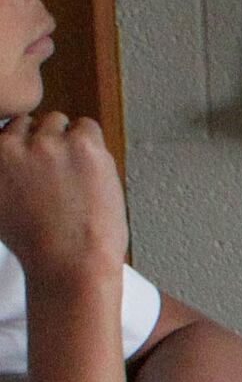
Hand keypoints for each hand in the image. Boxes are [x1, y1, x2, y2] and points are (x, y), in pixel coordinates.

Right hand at [0, 113, 125, 286]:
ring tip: (75, 174)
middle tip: (58, 172)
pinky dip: (92, 144)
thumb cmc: (38, 243)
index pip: (4, 131)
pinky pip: (88, 126)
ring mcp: (46, 143)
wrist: (69, 260)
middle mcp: (10, 147)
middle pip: (29, 123)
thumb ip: (1, 175)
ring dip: (68, 140)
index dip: (23, 147)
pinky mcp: (81, 144)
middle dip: (44, 141)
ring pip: (58, 121)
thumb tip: (8, 161)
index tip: (34, 162)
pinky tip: (91, 170)